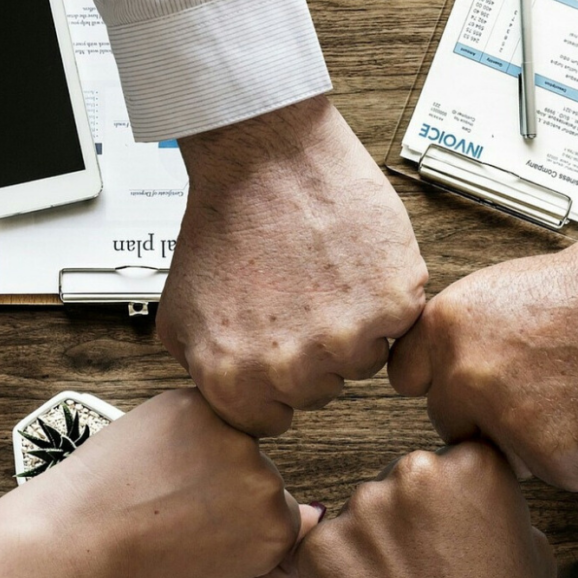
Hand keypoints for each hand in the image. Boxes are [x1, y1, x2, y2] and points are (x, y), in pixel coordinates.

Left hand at [28, 389, 320, 577]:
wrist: (75, 535)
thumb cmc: (136, 566)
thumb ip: (274, 566)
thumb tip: (310, 529)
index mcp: (275, 529)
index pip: (284, 515)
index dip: (244, 525)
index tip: (215, 531)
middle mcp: (264, 480)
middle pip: (262, 477)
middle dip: (229, 489)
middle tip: (181, 511)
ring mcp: (231, 438)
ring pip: (234, 443)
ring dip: (209, 456)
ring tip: (164, 485)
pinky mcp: (198, 406)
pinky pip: (206, 414)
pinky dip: (185, 430)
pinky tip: (157, 459)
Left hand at [157, 95, 427, 436]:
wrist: (265, 156)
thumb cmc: (224, 222)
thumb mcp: (179, 312)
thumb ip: (203, 371)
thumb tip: (229, 399)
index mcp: (235, 380)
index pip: (270, 421)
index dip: (273, 385)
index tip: (276, 350)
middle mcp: (291, 369)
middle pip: (319, 393)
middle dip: (310, 355)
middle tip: (297, 299)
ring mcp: (347, 339)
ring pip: (362, 362)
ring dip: (351, 329)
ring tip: (324, 277)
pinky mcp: (392, 304)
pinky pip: (398, 326)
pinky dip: (383, 298)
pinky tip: (352, 265)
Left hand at [293, 442, 555, 577]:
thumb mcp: (534, 556)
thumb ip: (497, 510)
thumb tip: (471, 502)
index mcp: (473, 468)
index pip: (455, 462)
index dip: (453, 503)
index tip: (453, 530)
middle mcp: (414, 475)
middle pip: (404, 484)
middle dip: (410, 521)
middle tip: (427, 574)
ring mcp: (361, 511)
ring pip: (364, 516)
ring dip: (374, 547)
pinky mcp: (319, 549)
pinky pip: (327, 549)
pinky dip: (341, 576)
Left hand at [388, 225, 577, 490]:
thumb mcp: (497, 292)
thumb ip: (457, 339)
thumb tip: (435, 375)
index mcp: (445, 328)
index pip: (406, 380)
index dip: (438, 382)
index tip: (459, 384)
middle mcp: (466, 377)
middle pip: (450, 422)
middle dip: (482, 414)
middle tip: (535, 386)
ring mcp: (508, 422)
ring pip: (498, 453)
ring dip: (526, 438)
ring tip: (571, 390)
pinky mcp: (555, 460)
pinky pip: (550, 471)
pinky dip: (574, 451)